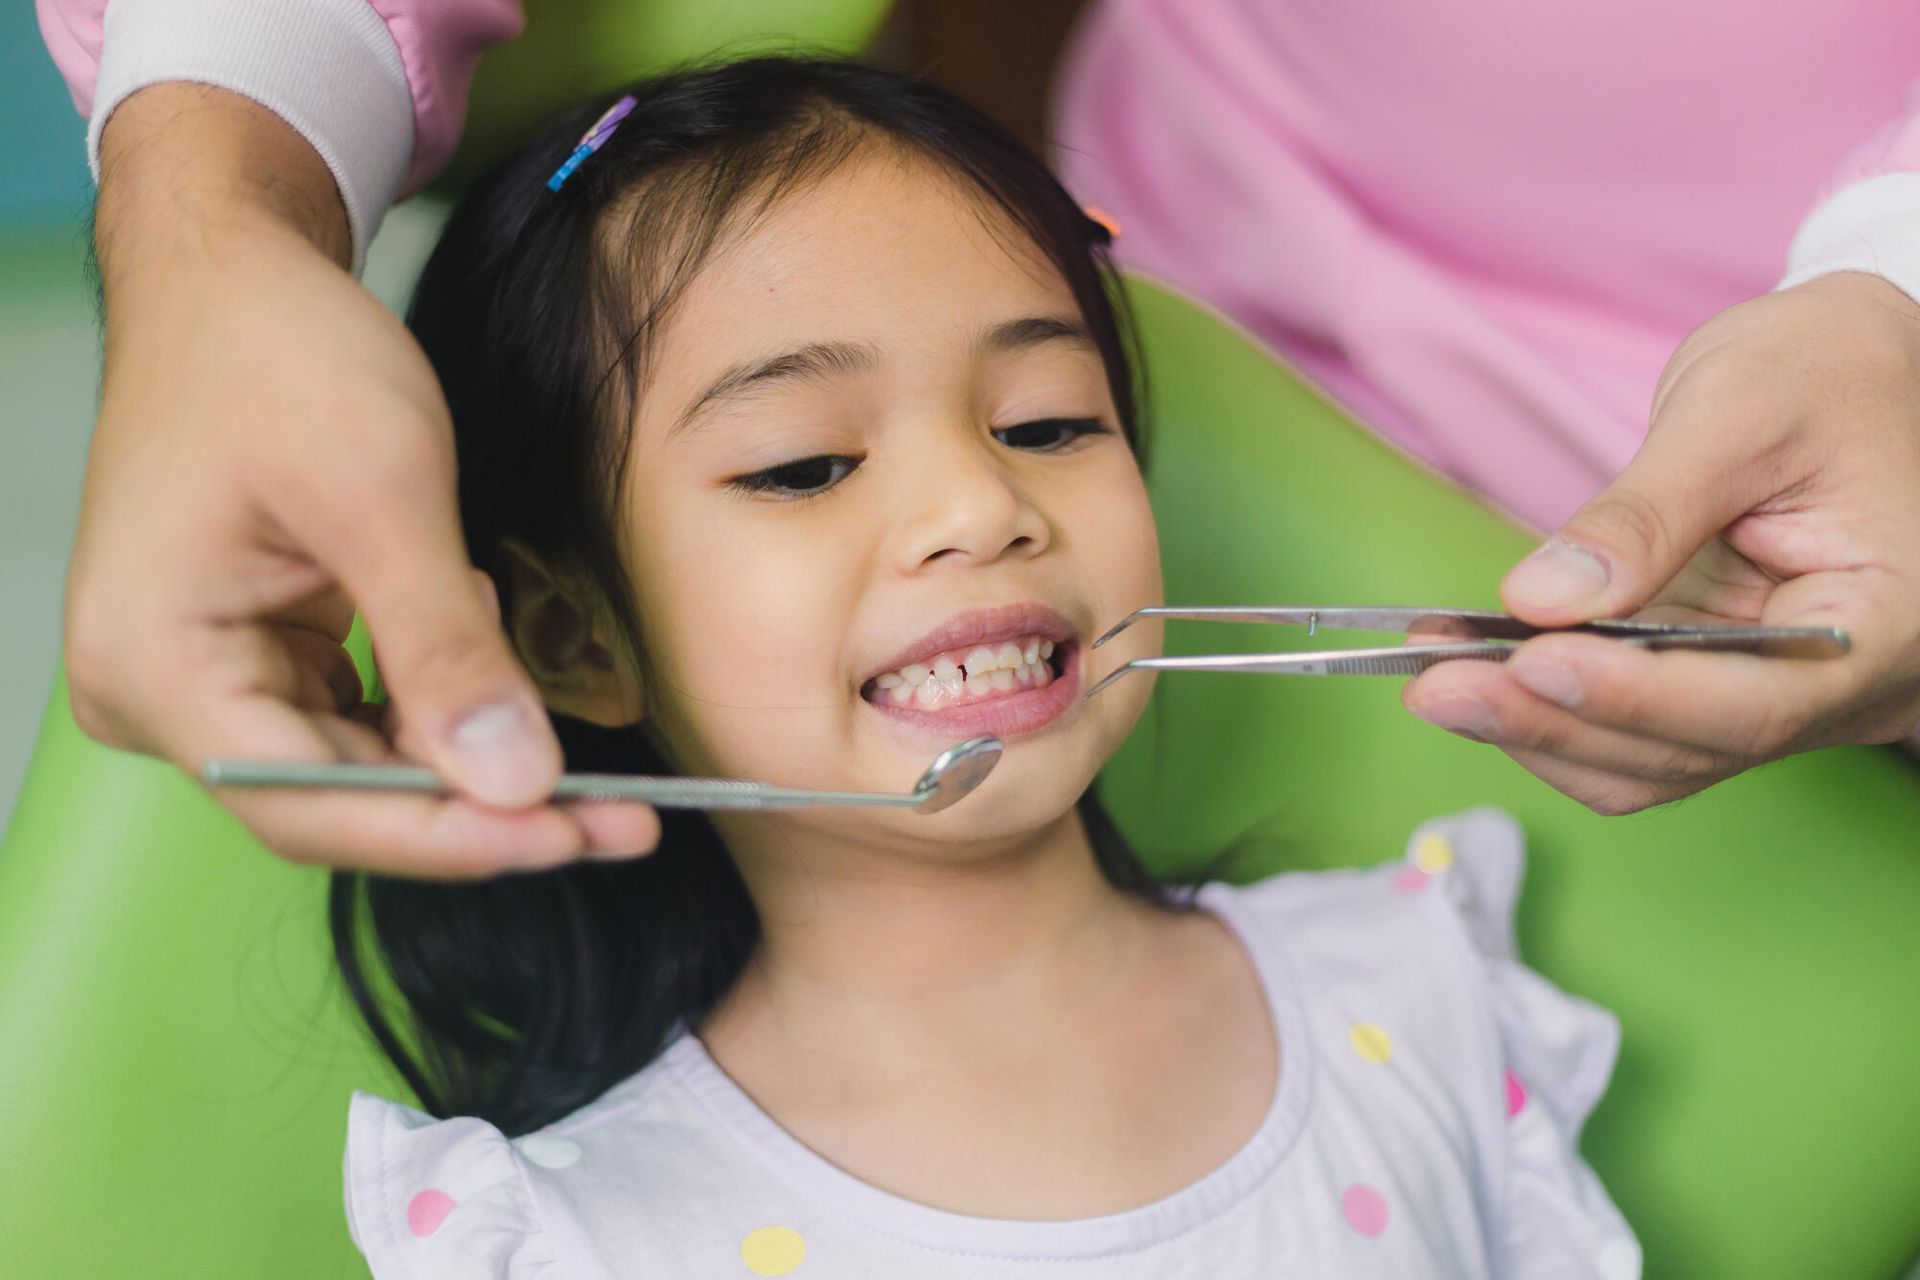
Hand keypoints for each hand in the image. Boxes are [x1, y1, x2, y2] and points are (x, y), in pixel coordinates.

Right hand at [67, 84, 657, 875]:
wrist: (232, 273)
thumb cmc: (279, 352)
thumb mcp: (381, 494)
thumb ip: (445, 650)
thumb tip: (517, 783)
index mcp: (153, 663)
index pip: (308, 803)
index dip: (448, 836)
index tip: (571, 832)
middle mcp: (157, 690)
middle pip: (336, 801)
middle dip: (481, 811)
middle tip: (621, 825)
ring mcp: (203, 676)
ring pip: (357, 768)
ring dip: (472, 765)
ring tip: (588, 766)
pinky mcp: (254, 651)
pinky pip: (356, 716)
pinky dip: (439, 704)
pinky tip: (490, 647)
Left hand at [1403, 270, 1919, 813]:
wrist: (1858, 364)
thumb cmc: (1826, 370)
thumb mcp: (1738, 415)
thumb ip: (1644, 515)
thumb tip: (1542, 600)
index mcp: (1884, 626)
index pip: (1752, 703)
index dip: (1632, 699)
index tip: (1528, 666)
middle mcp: (1843, 689)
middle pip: (1686, 749)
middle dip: (1552, 721)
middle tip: (1435, 686)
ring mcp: (1783, 697)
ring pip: (1649, 757)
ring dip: (1534, 724)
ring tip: (1434, 674)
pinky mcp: (1722, 683)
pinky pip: (1633, 723)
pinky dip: (1549, 702)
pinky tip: (1472, 661)